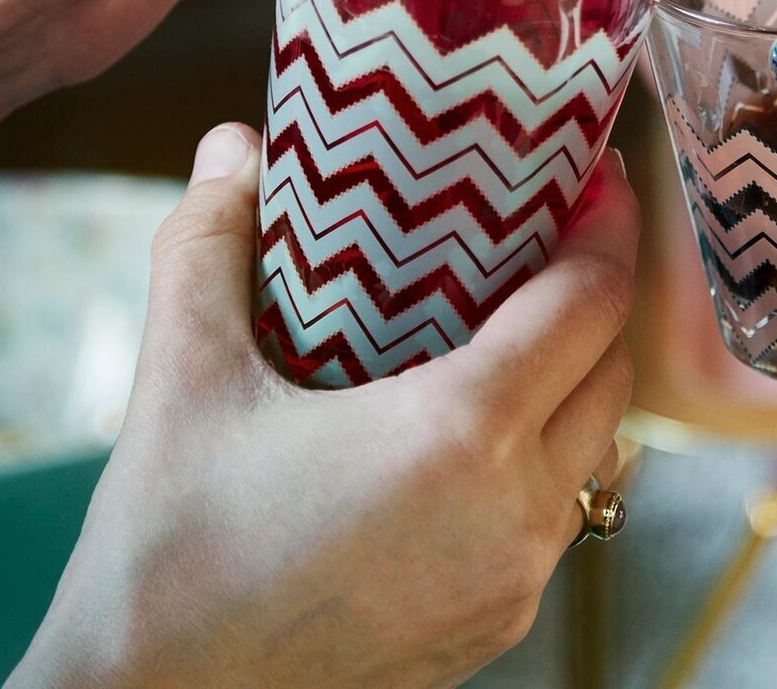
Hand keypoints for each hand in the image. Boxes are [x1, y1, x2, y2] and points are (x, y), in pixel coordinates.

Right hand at [13, 126, 635, 688]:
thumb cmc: (166, 557)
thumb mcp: (183, 382)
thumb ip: (209, 246)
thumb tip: (231, 146)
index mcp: (462, 436)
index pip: (590, 300)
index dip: (608, 222)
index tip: (596, 170)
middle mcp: (514, 513)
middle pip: (610, 368)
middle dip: (596, 290)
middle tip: (552, 230)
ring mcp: (514, 583)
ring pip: (596, 445)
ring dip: (578, 374)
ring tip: (521, 319)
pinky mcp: (495, 629)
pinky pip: (560, 513)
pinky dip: (549, 451)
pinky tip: (486, 424)